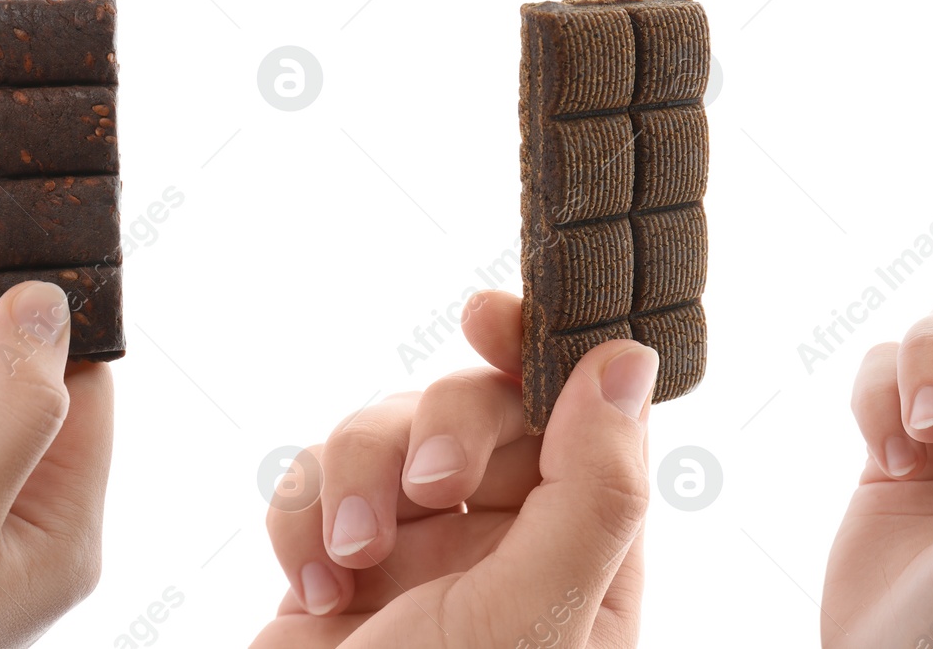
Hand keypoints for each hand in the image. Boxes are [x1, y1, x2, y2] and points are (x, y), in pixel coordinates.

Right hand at [253, 290, 651, 647]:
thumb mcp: (533, 616)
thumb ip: (591, 491)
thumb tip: (628, 359)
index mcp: (586, 556)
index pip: (586, 415)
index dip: (541, 349)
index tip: (489, 316)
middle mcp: (509, 540)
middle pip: (480, 405)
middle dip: (436, 429)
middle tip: (428, 485)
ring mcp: (420, 545)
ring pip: (388, 426)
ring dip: (356, 476)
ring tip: (350, 561)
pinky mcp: (342, 551)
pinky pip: (319, 476)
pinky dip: (305, 519)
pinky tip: (314, 593)